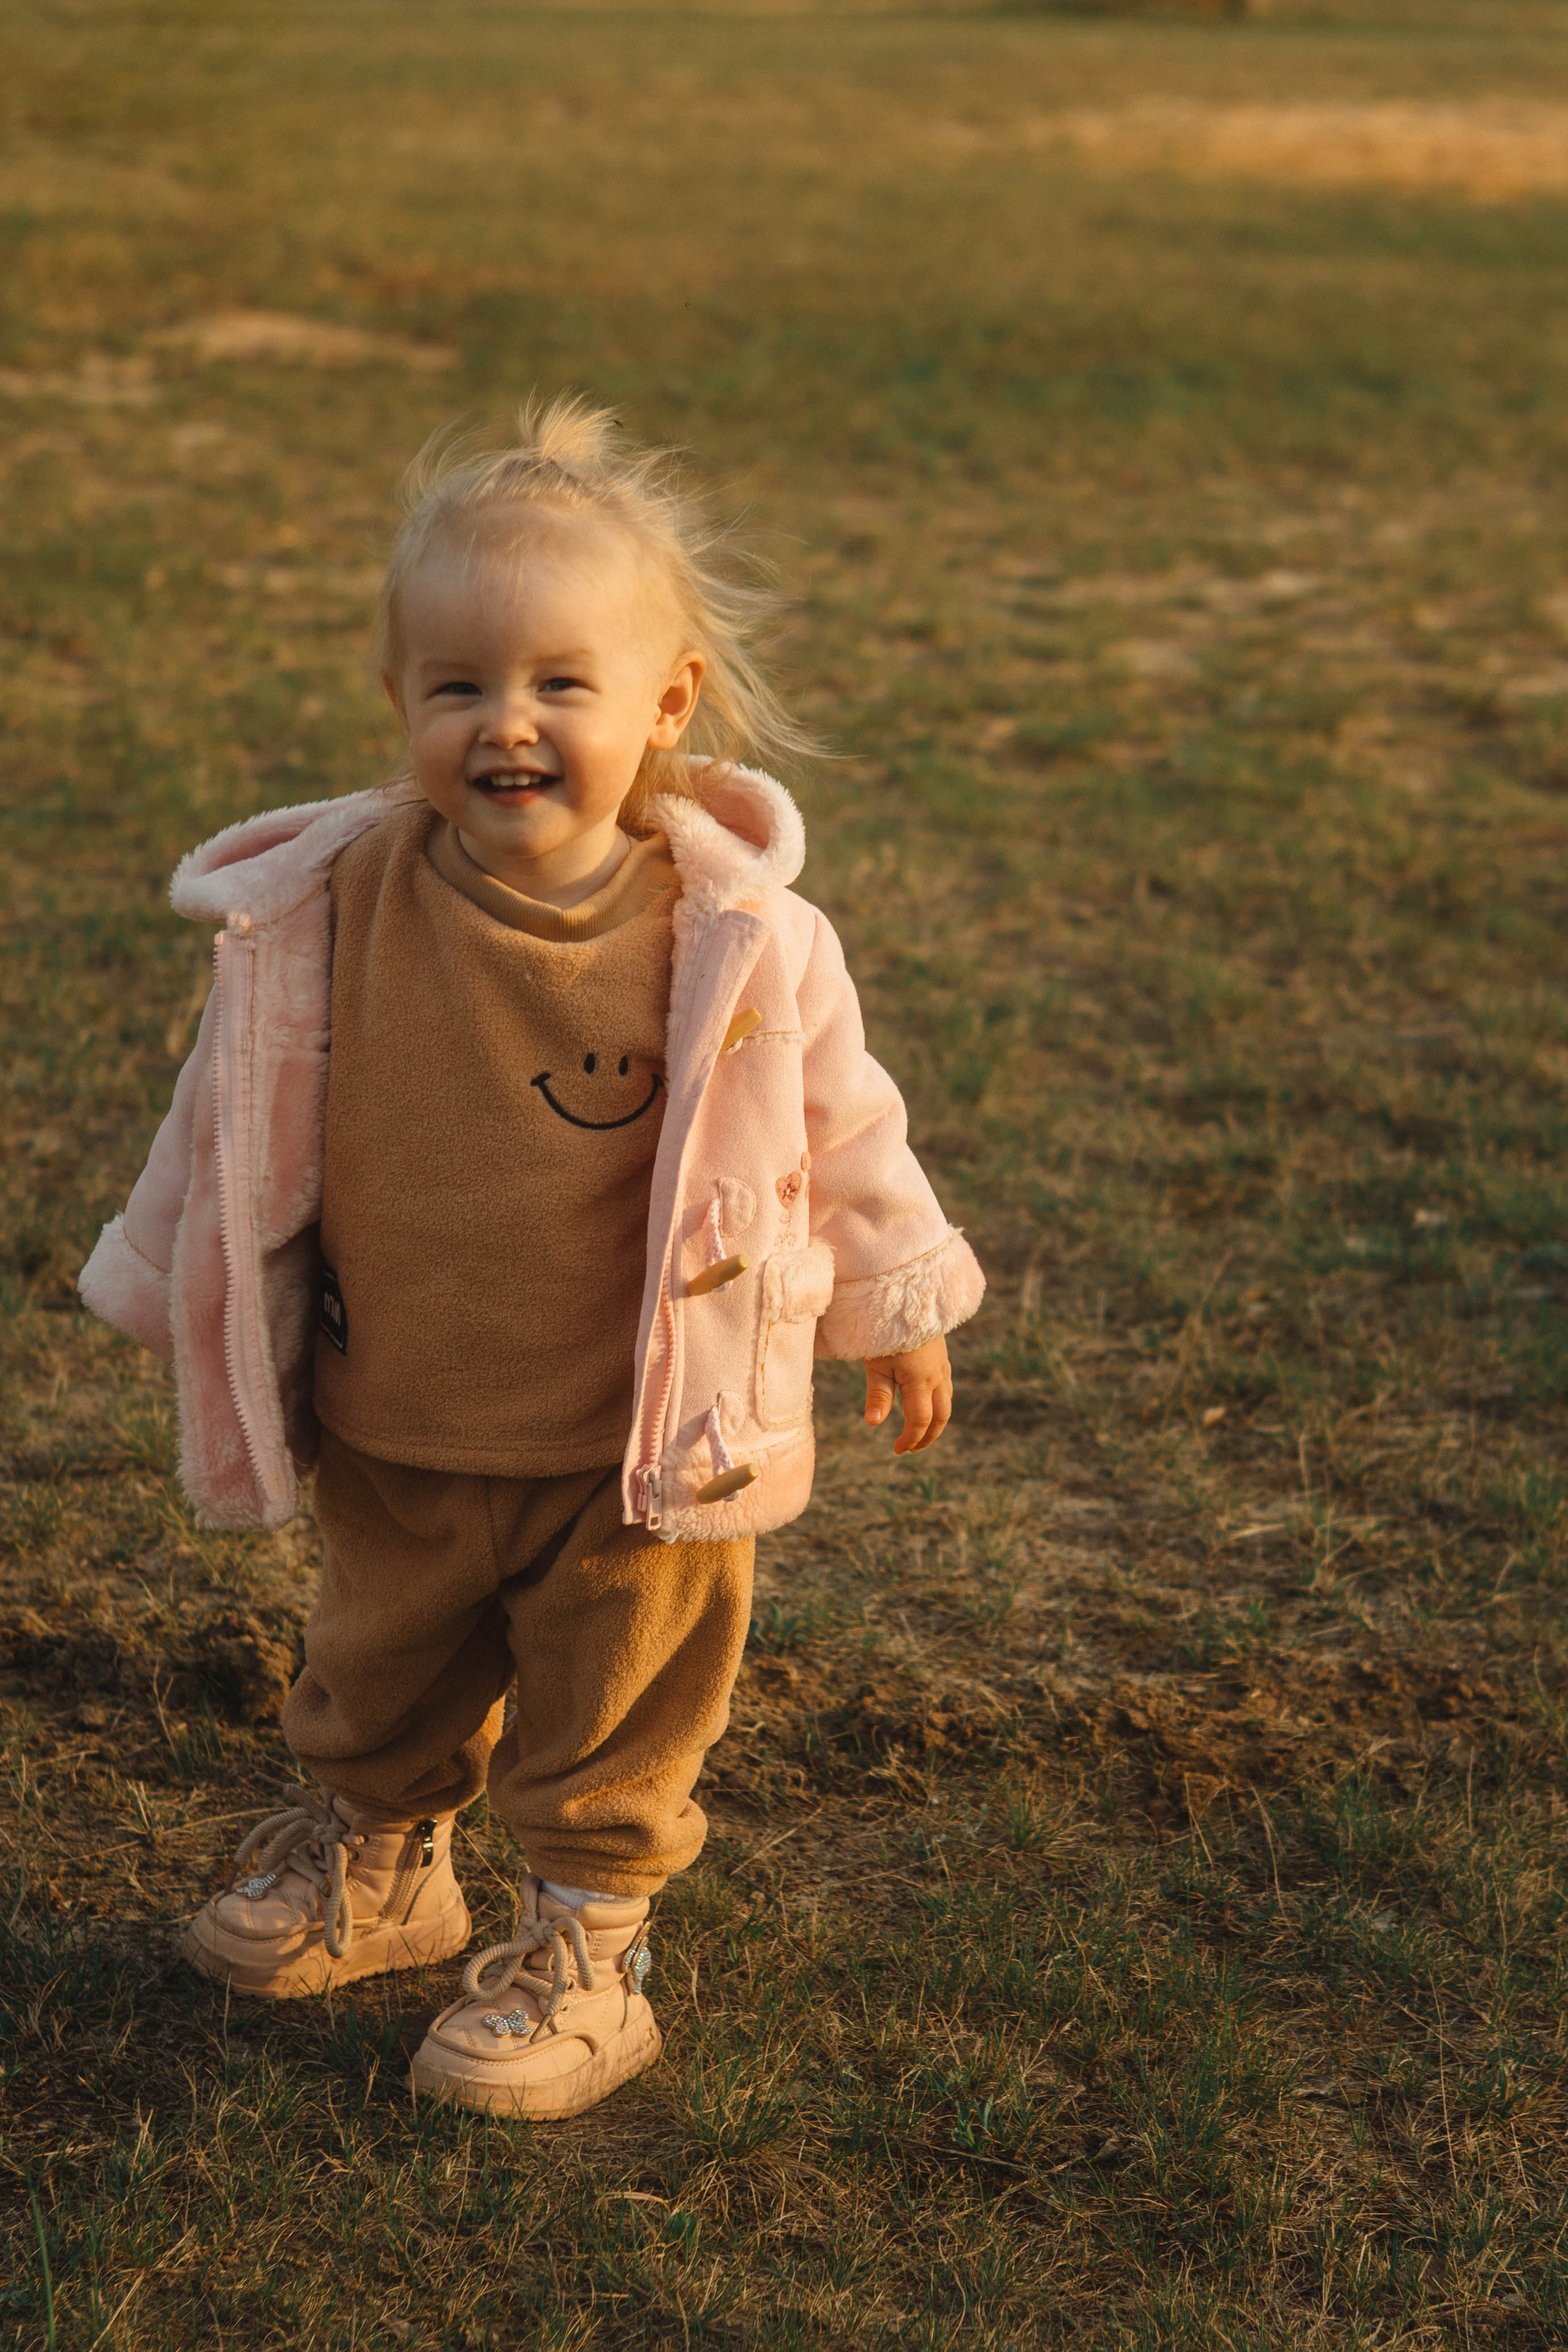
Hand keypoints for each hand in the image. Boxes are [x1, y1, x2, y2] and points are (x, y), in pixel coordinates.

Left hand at [863, 1336, 952, 1454]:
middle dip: (928, 1436)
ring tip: (919, 1431)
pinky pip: (946, 1387)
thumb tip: (873, 1424)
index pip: (920, 1421)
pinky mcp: (941, 1357)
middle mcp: (937, 1376)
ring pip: (947, 1402)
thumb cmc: (886, 1330)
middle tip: (912, 1448)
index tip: (897, 1450)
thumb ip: (878, 1395)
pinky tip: (926, 1402)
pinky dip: (938, 1403)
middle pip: (941, 1417)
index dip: (910, 1439)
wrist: (907, 1298)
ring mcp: (942, 1366)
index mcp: (920, 1382)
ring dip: (935, 1421)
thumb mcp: (876, 1364)